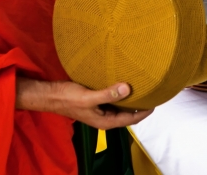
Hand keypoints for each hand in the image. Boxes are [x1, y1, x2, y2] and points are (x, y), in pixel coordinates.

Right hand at [16, 79, 152, 129]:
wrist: (50, 95)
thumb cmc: (67, 97)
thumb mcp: (88, 97)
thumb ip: (108, 94)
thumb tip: (128, 88)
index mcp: (105, 121)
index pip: (131, 119)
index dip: (144, 112)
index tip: (156, 102)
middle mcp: (104, 117)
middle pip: (127, 114)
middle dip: (140, 105)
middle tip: (152, 92)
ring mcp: (100, 110)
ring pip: (121, 107)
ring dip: (131, 99)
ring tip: (143, 87)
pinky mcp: (96, 102)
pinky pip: (113, 99)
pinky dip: (121, 94)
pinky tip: (125, 84)